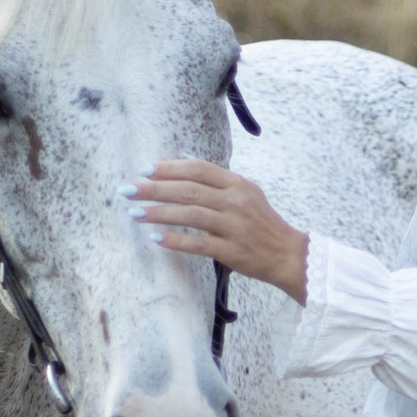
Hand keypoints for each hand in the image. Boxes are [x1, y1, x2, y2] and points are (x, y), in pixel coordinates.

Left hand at [129, 161, 309, 301]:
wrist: (288, 254)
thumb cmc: (262, 224)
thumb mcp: (247, 193)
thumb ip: (219, 180)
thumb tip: (184, 162)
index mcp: (237, 184)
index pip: (198, 169)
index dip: (170, 168)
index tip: (145, 171)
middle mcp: (235, 201)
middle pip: (189, 190)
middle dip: (154, 189)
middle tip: (128, 190)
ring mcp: (234, 226)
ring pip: (190, 214)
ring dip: (159, 213)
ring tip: (135, 213)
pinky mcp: (232, 250)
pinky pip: (199, 243)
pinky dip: (177, 240)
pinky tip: (156, 238)